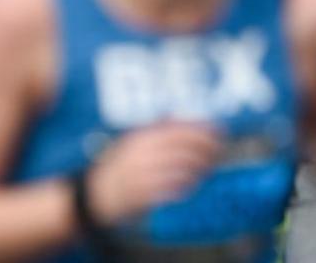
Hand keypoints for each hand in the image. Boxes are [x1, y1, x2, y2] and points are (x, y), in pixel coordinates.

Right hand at [86, 124, 223, 225]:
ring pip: (183, 170)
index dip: (202, 130)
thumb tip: (182, 117)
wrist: (95, 194)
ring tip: (208, 167)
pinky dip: (186, 185)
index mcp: (142, 138)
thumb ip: (156, 129)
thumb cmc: (118, 165)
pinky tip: (192, 183)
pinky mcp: (145, 197)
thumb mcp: (132, 140)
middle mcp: (144, 155)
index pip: (179, 130)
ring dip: (200, 168)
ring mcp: (144, 176)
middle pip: (184, 149)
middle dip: (206, 149)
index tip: (219, 130)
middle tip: (218, 149)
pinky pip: (172, 190)